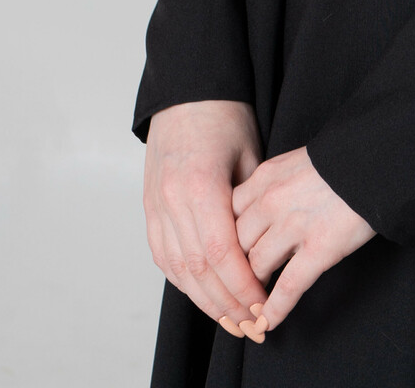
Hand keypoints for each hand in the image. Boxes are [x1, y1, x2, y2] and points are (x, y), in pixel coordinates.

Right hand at [143, 100, 271, 340]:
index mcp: (199, 186)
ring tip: (230, 319)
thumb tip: (265, 248)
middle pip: (199, 269)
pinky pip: (163, 255)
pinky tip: (202, 292)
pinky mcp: (149, 206)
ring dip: (204, 299)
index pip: (222, 253)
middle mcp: (171, 200)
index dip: (242, 286)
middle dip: (226, 303)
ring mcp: (156, 205)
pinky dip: (182, 279)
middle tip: (251, 324)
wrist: (187, 90)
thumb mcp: (250, 154)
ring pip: (178, 268)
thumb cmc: (224, 116)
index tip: (263, 306)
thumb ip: (252, 204)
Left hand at [231, 145, 375, 330]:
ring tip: (251, 307)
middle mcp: (272, 202)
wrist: (373, 160)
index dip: (223, 242)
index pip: (227, 215)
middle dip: (234, 270)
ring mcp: (294, 226)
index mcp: (264, 178)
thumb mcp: (292, 162)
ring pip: (257, 266)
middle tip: (234, 289)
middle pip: (236, 244)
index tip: (223, 259)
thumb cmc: (338, 160)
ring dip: (251, 291)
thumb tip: (255, 209)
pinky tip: (267, 323)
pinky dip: (274, 310)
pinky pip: (288, 286)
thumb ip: (271, 185)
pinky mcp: (319, 248)